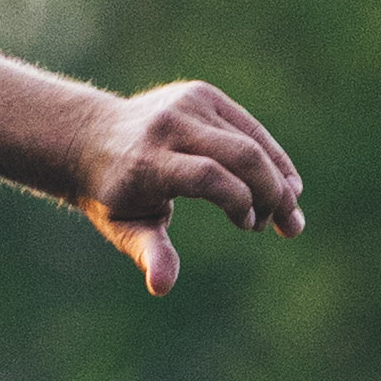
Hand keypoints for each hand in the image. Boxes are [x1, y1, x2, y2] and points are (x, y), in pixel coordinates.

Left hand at [74, 85, 304, 297]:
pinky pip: (248, 128)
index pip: (207, 176)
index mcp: (146, 160)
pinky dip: (271, 157)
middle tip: (288, 227)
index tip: (249, 226)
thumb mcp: (122, 227)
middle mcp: (169, 125)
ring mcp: (187, 103)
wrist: (90, 138)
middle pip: (241, 154)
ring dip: (279, 178)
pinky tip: (286, 186)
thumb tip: (162, 286)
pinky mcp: (202, 94)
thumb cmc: (112, 194)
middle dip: (272, 192)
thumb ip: (148, 252)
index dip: (239, 202)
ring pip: (251, 140)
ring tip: (290, 214)